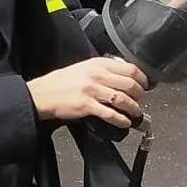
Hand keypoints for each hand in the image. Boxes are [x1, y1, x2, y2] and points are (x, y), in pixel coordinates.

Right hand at [27, 56, 147, 128]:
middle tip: (140, 101)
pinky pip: (110, 114)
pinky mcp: (87, 106)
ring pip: (123, 99)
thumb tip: (122, 76)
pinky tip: (125, 122)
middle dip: (140, 95)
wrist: (42, 94)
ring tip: (136, 113)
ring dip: (134, 108)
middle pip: (130, 84)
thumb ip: (103, 69)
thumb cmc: (61, 82)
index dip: (142, 79)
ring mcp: (92, 90)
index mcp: (98, 64)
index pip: (130, 68)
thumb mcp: (83, 67)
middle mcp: (97, 75)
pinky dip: (121, 120)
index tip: (145, 85)